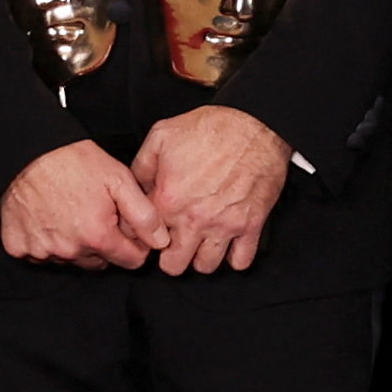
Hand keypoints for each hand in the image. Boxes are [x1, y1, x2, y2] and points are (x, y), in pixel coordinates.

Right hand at [0, 142, 163, 270]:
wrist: (28, 150)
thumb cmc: (74, 161)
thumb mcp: (120, 180)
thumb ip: (144, 215)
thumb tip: (162, 242)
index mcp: (97, 237)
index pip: (130, 261)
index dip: (133, 243)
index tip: (124, 225)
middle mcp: (69, 250)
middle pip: (99, 262)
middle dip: (102, 243)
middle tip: (94, 213)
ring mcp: (41, 251)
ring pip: (70, 259)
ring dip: (74, 243)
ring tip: (69, 212)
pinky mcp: (18, 246)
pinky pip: (39, 255)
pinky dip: (44, 241)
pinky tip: (47, 218)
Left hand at [130, 103, 292, 275]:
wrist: (254, 124)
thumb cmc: (211, 128)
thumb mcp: (162, 135)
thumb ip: (142, 166)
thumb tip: (137, 188)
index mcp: (168, 200)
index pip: (147, 241)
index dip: (149, 238)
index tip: (157, 231)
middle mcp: (194, 219)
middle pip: (174, 265)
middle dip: (172, 257)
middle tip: (178, 242)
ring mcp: (224, 225)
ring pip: (206, 267)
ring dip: (202, 257)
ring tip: (203, 241)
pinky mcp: (250, 226)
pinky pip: (240, 262)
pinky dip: (234, 257)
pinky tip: (229, 243)